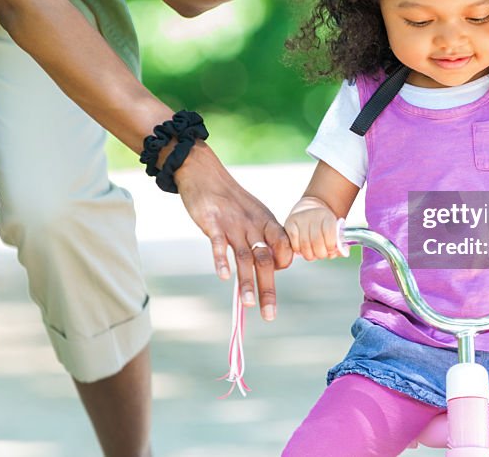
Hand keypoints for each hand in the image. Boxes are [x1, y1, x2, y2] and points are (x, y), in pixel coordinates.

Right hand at [174, 142, 292, 320]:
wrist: (205, 173)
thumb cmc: (231, 199)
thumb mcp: (254, 213)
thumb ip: (264, 237)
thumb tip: (273, 265)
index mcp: (266, 222)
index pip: (283, 248)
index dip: (281, 264)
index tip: (274, 276)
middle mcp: (253, 225)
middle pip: (266, 260)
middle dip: (268, 289)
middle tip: (270, 315)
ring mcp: (233, 224)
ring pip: (244, 257)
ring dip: (247, 282)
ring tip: (249, 304)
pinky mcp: (212, 223)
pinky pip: (218, 243)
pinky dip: (221, 259)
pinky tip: (224, 276)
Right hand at [284, 202, 343, 260]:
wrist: (309, 209)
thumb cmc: (324, 226)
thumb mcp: (335, 230)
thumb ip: (341, 244)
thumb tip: (343, 252)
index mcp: (328, 216)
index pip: (330, 235)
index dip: (331, 247)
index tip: (330, 250)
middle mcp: (313, 215)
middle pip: (316, 242)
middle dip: (320, 254)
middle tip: (321, 254)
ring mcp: (300, 219)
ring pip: (304, 245)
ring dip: (309, 255)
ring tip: (312, 253)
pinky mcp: (289, 224)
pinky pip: (294, 244)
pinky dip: (299, 251)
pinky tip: (303, 248)